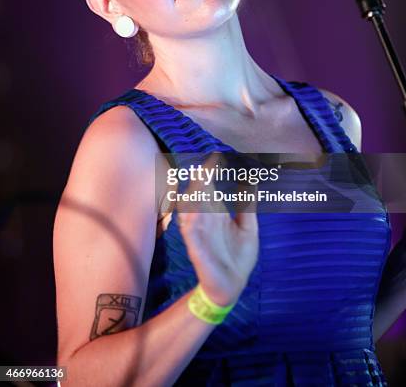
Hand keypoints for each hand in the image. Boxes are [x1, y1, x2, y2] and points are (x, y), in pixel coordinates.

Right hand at [177, 154, 258, 306]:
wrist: (233, 285)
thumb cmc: (238, 256)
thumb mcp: (248, 226)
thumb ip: (247, 203)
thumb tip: (251, 178)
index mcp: (217, 214)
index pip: (210, 188)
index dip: (210, 173)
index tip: (214, 156)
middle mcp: (206, 221)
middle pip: (198, 197)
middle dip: (199, 182)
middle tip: (203, 167)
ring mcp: (200, 235)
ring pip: (191, 212)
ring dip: (192, 199)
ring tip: (197, 185)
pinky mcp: (197, 251)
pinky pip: (191, 236)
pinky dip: (190, 225)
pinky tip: (192, 215)